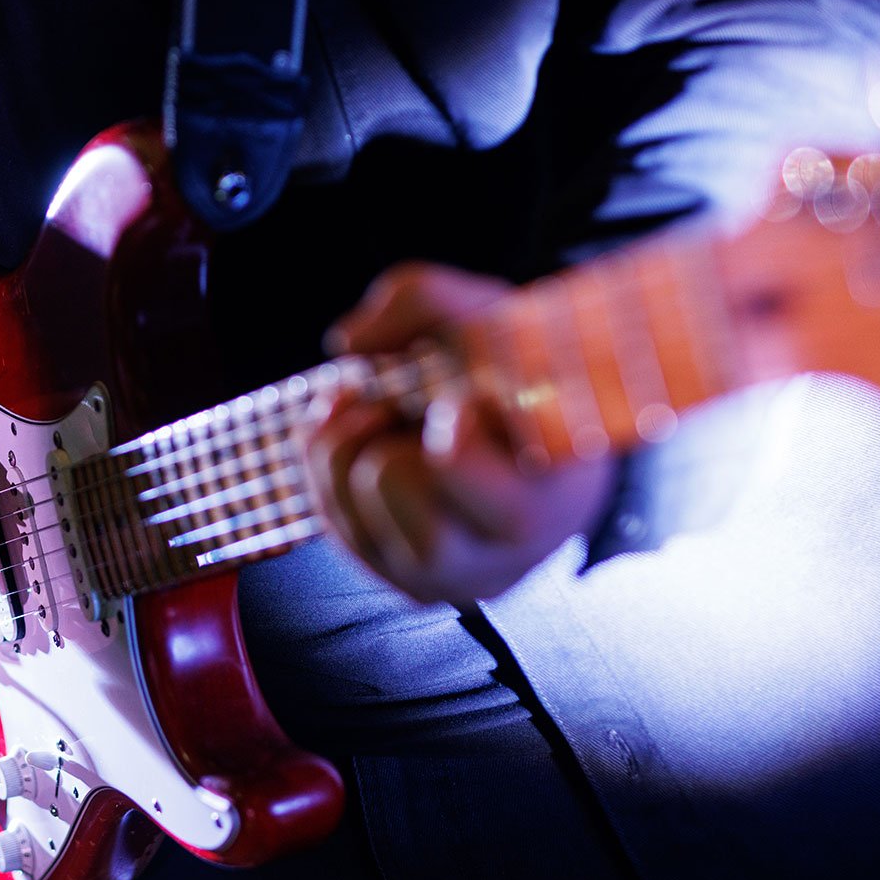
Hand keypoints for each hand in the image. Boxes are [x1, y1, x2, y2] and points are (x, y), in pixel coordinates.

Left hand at [305, 263, 615, 603]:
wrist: (552, 449)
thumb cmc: (526, 378)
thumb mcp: (495, 315)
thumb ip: (423, 299)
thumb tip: (348, 343)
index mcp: (544, 494)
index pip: (451, 456)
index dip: (445, 411)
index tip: (470, 396)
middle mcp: (496, 555)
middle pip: (385, 476)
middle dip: (384, 422)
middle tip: (419, 402)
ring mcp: (443, 577)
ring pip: (345, 496)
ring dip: (351, 438)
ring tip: (392, 417)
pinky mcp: (398, 580)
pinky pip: (327, 514)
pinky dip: (333, 461)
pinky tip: (374, 439)